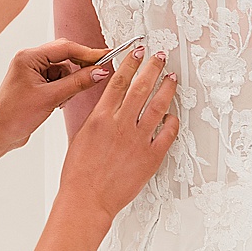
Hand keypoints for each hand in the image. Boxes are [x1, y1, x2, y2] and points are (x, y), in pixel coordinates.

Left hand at [0, 40, 116, 157]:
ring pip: (63, 69)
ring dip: (70, 82)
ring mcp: (32, 72)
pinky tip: (58, 102)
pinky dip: (64, 89)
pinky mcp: (35, 84)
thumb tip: (99, 71)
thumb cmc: (14, 116)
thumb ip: (77, 83)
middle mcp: (29, 60)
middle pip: (65, 56)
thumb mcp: (50, 98)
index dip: (88, 53)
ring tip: (63, 99)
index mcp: (28, 57)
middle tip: (96, 76)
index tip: (107, 57)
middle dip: (79, 68)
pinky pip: (58, 80)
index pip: (65, 48)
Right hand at [58, 47, 179, 221]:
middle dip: (152, 67)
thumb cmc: (79, 172)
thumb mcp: (81, 135)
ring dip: (166, 88)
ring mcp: (138, 140)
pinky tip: (172, 116)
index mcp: (100, 118)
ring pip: (158, 106)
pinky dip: (172, 121)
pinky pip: (168, 133)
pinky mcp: (151, 157)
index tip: (137, 51)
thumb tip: (110, 102)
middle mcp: (120, 125)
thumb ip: (98, 117)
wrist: (87, 199)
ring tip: (172, 78)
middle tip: (161, 56)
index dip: (130, 63)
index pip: (118, 81)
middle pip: (141, 87)